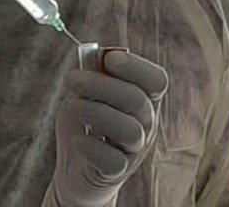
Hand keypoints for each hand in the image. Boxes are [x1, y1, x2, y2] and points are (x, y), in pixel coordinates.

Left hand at [51, 51, 168, 206]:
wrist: (74, 170)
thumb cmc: (83, 125)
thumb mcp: (83, 94)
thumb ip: (91, 76)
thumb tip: (95, 56)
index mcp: (143, 100)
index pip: (156, 80)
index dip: (136, 67)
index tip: (109, 59)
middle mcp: (146, 124)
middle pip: (137, 99)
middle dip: (101, 84)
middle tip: (72, 79)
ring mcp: (134, 150)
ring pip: (129, 129)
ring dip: (95, 112)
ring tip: (72, 107)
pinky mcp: (118, 172)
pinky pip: (113, 160)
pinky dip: (92, 147)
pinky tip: (77, 140)